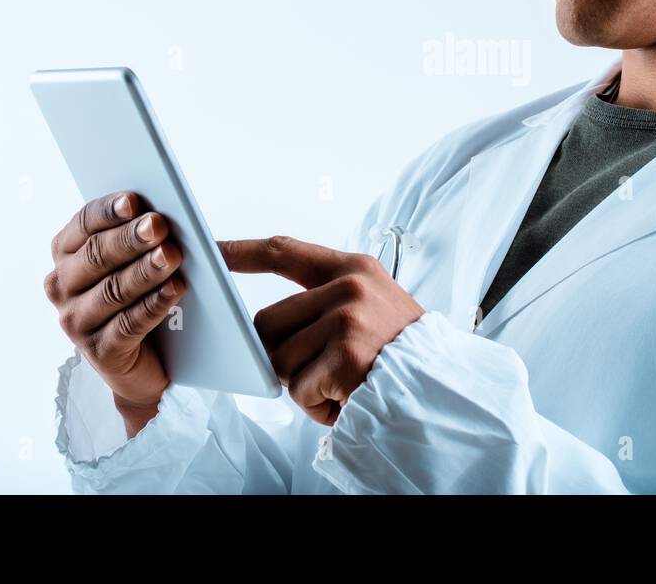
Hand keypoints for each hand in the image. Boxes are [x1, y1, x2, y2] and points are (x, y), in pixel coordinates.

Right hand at [45, 191, 186, 431]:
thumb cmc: (141, 295)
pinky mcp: (100, 352)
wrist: (148, 359)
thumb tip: (162, 215)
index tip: (133, 200)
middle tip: (159, 225)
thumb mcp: (136, 261)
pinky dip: (154, 305)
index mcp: (67, 255)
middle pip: (96, 256)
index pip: (84, 225)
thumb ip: (141, 236)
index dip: (108, 212)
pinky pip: (128, 325)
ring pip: (113, 291)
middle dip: (130, 239)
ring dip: (145, 271)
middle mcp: (63, 287)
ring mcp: (77, 322)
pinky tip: (175, 290)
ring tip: (172, 256)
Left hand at [217, 236, 425, 425]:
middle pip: (266, 323)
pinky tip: (349, 397)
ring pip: (279, 362)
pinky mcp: (347, 357)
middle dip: (281, 355)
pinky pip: (300, 390)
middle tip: (322, 368)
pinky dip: (319, 406)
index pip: (283, 251)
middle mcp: (349, 286)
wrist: (444, 388)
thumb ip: (322, 303)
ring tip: (345, 383)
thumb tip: (261, 330)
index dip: (242, 251)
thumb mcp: (372, 306)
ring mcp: (348, 320)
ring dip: (305, 385)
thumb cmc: (402, 354)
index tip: (210, 250)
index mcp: (353, 268)